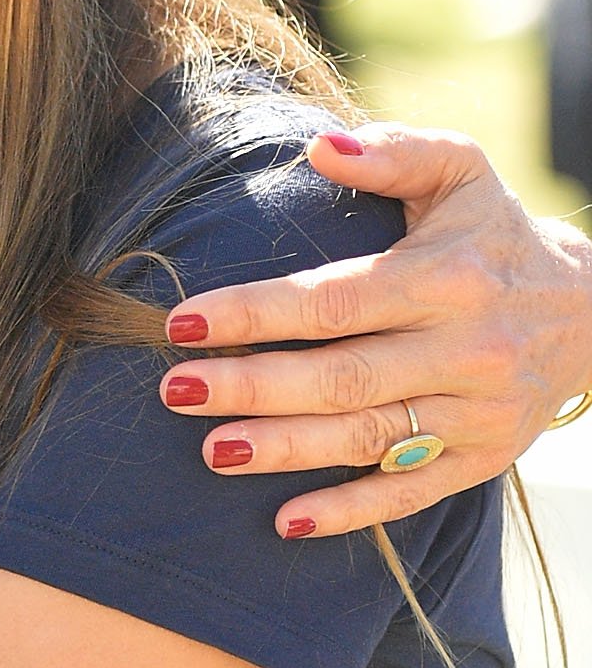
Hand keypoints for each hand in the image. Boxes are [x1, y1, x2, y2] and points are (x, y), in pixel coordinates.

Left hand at [156, 123, 590, 538]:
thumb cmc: (492, 234)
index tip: (184, 322)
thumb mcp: (461, 172)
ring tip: (213, 452)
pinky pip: (410, 493)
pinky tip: (288, 522)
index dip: (257, 314)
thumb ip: (394, 153)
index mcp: (446, 279)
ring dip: (286, 450)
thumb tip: (320, 145)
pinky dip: (350, 510)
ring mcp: (476, 412)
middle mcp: (464, 349)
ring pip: (368, 437)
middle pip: (343, 377)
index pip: (336, 302)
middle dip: (253, 387)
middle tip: (175, 389)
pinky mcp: (483, 459)